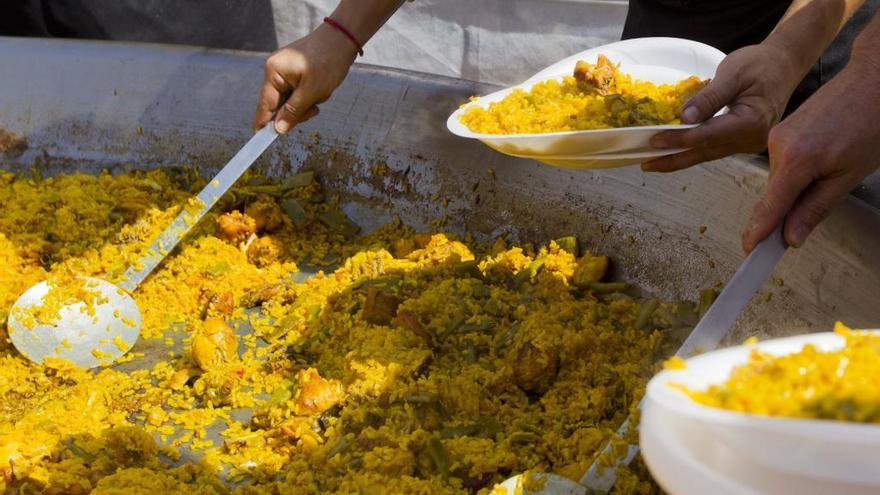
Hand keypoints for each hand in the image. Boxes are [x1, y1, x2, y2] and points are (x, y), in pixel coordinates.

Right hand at [253, 24, 358, 133]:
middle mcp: (275, 71)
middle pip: (279, 105)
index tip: (260, 140)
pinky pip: (300, 94)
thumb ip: (293, 111)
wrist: (343, 39)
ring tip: (321, 92)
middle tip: (315, 109)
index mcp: (274, 72)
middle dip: (299, 110)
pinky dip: (312, 96)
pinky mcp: (296, 74)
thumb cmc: (328, 60)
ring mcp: (286, 72)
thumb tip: (278, 129)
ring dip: (308, 103)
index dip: (264, 123)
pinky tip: (322, 88)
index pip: (265, 104)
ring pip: (292, 102)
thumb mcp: (312, 91)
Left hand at [641, 43, 799, 171]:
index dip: (679, 139)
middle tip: (646, 164)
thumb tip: (684, 118)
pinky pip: (714, 149)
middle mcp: (751, 139)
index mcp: (751, 122)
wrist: (784, 66)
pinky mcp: (743, 142)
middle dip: (673, 159)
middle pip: (705, 152)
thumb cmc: (760, 64)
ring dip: (680, 158)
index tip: (654, 140)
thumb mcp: (733, 73)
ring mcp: (748, 144)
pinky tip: (674, 152)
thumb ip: (709, 97)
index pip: (707, 135)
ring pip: (708, 154)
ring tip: (653, 162)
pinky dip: (693, 150)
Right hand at [741, 56, 879, 251]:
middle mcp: (777, 146)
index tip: (749, 251)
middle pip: (775, 194)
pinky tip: (825, 157)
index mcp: (795, 160)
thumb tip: (791, 235)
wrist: (874, 79)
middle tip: (817, 208)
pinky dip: (798, 170)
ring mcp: (777, 134)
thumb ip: (815, 208)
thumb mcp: (850, 175)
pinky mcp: (782, 128)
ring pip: (781, 177)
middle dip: (790, 207)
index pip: (769, 206)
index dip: (758, 232)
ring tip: (834, 167)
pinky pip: (784, 161)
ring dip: (799, 185)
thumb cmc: (872, 121)